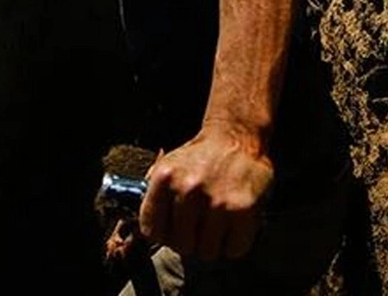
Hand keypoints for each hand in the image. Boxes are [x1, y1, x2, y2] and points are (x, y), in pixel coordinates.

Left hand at [139, 124, 273, 260]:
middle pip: (181, 245)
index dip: (163, 235)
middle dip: (190, 241)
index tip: (173, 231)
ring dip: (213, 244)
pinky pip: (234, 249)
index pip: (152, 230)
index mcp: (164, 177)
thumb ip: (154, 195)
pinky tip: (234, 226)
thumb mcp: (168, 165)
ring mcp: (217, 201)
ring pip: (207, 251)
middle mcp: (188, 189)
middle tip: (199, 228)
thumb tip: (144, 231)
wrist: (238, 135)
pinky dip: (235, 244)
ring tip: (217, 225)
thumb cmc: (201, 156)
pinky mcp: (243, 210)